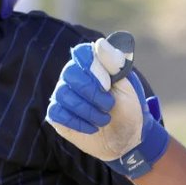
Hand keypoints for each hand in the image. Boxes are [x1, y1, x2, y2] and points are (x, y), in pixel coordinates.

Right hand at [45, 34, 168, 178]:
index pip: (82, 53)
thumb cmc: (128, 110)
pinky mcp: (58, 115)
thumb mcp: (127, 87)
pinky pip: (57, 113)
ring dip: (88, 110)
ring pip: (64, 95)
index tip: (108, 85)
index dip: (94, 69)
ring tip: (104, 120)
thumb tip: (99, 43)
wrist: (125, 140)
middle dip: (92, 92)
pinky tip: (92, 128)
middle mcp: (74, 76)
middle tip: (109, 105)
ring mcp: (64, 95)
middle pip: (70, 73)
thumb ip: (114, 64)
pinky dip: (77, 122)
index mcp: (92, 65)